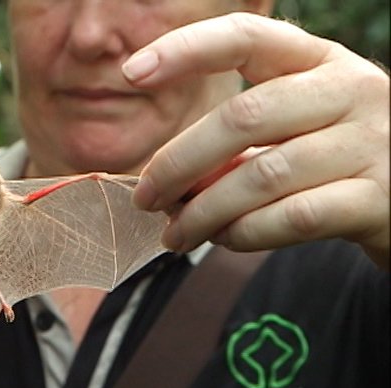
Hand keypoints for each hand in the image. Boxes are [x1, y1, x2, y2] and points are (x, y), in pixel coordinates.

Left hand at [126, 13, 388, 265]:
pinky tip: (223, 240)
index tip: (131, 72)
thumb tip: (163, 176)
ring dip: (203, 210)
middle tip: (145, 196)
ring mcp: (371, 143)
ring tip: (175, 233)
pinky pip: (292, 217)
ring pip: (262, 174)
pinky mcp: (378, 200)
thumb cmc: (337, 159)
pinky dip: (244, 232)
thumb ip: (238, 141)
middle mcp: (352, 90)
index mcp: (320, 61)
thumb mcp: (297, 128)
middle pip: (243, 116)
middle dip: (178, 161)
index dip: (186, 49)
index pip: (246, 38)